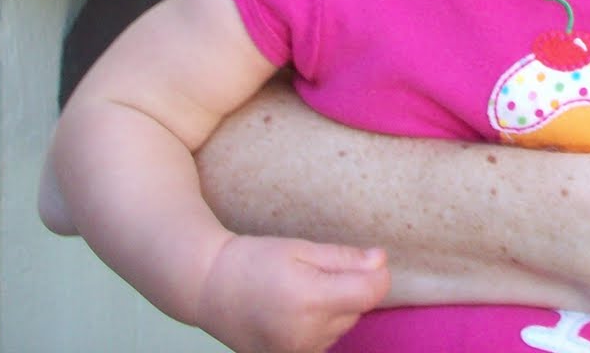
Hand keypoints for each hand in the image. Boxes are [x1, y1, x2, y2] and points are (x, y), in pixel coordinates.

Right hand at [196, 235, 390, 352]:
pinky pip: (325, 340)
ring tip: (301, 292)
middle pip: (358, 309)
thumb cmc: (254, 260)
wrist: (209, 289)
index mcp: (310, 299)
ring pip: (343, 326)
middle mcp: (307, 333)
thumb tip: (381, 262)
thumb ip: (344, 259)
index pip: (371, 293)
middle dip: (350, 288)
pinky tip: (296, 311)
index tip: (368, 260)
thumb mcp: (301, 248)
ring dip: (336, 308)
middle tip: (315, 273)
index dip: (376, 274)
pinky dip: (321, 325)